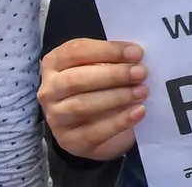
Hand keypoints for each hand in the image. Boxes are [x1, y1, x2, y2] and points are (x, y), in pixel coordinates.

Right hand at [38, 39, 147, 161]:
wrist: (97, 127)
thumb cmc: (102, 86)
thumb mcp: (103, 67)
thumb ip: (114, 60)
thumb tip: (136, 58)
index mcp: (55, 63)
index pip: (76, 51)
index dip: (108, 50)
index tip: (137, 53)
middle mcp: (49, 90)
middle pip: (75, 79)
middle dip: (113, 75)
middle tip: (141, 73)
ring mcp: (56, 117)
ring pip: (81, 106)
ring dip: (116, 97)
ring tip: (142, 91)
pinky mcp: (69, 140)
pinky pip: (93, 132)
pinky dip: (119, 121)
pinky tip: (139, 111)